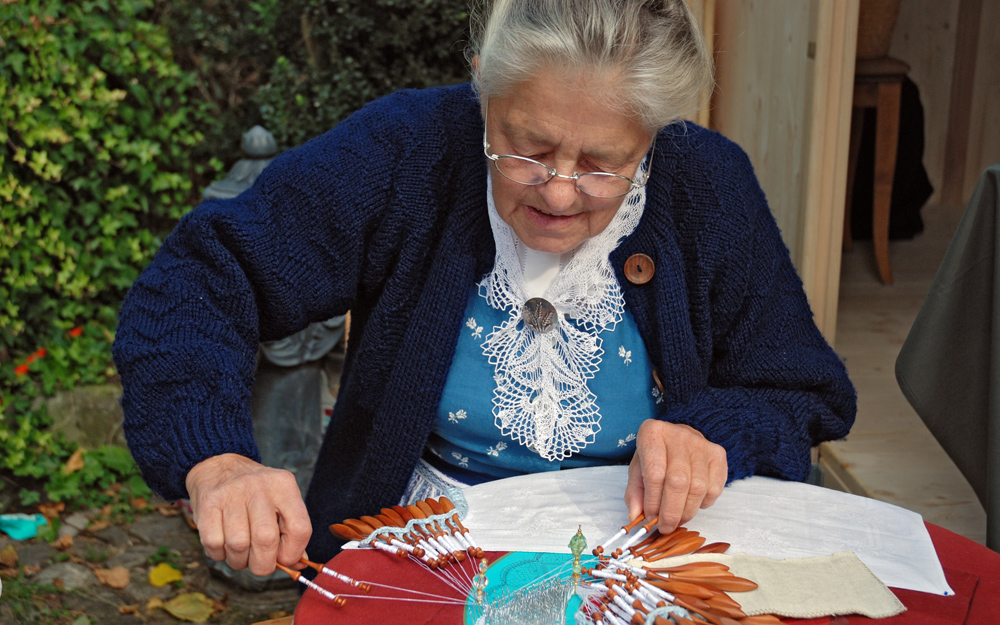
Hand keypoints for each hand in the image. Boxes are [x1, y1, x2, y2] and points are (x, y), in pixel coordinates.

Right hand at [185, 453, 311, 576]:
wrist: (218, 467)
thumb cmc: (253, 493)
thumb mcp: (279, 502)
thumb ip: (291, 532)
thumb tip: (299, 564)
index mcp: (284, 485)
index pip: (300, 528)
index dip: (293, 553)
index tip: (284, 559)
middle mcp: (259, 486)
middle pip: (266, 540)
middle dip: (263, 564)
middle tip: (259, 564)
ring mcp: (232, 493)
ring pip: (238, 545)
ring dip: (239, 561)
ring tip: (240, 553)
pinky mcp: (208, 503)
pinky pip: (214, 544)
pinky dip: (219, 554)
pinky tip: (223, 545)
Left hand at [624, 420, 726, 534]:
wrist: (679, 438)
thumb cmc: (657, 455)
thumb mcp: (638, 469)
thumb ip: (635, 492)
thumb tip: (635, 517)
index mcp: (653, 434)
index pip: (655, 473)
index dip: (653, 501)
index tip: (650, 517)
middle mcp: (679, 435)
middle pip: (678, 482)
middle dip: (671, 511)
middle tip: (665, 526)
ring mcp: (702, 444)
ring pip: (698, 487)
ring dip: (687, 511)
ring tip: (677, 519)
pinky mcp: (718, 455)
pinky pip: (714, 489)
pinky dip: (703, 503)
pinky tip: (692, 503)